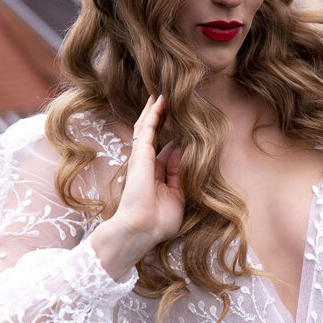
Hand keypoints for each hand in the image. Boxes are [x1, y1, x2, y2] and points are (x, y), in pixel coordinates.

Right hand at [114, 94, 184, 248]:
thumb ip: (180, 174)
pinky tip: (159, 100)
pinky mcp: (140, 154)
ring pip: (147, 128)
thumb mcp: (177, 196)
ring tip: (160, 94)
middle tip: (167, 102)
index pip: (166, 151)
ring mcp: (142, 158)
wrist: (142, 228)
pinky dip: (153, 114)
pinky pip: (147, 129)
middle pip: (154, 136)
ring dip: (154, 111)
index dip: (173, 137)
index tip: (182, 124)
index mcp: (156, 176)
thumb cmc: (158, 220)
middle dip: (160, 119)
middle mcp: (147, 165)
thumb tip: (183, 150)